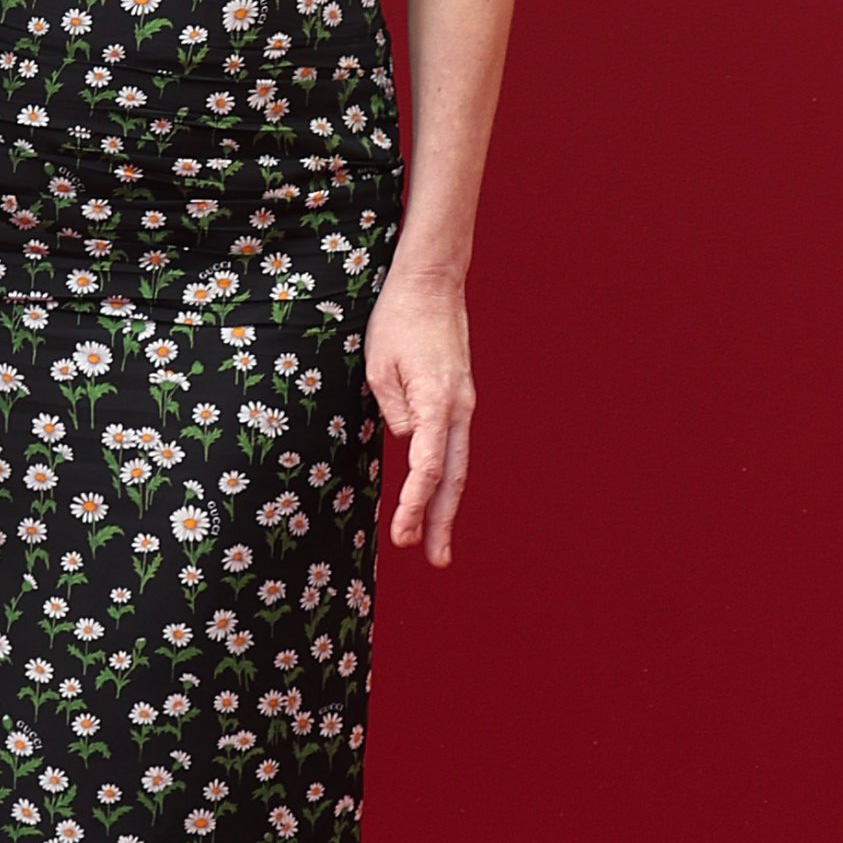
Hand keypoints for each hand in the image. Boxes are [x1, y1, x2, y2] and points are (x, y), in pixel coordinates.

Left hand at [364, 266, 475, 565]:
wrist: (431, 282)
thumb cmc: (398, 319)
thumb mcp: (379, 366)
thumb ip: (394, 411)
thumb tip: (408, 442)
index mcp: (438, 402)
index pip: (427, 468)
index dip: (414, 505)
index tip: (399, 536)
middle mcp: (458, 408)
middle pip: (452, 478)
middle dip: (440, 522)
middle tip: (434, 560)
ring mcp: (462, 404)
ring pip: (457, 465)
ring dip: (446, 506)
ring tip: (437, 545)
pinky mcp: (458, 399)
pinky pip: (452, 447)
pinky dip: (445, 478)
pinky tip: (436, 498)